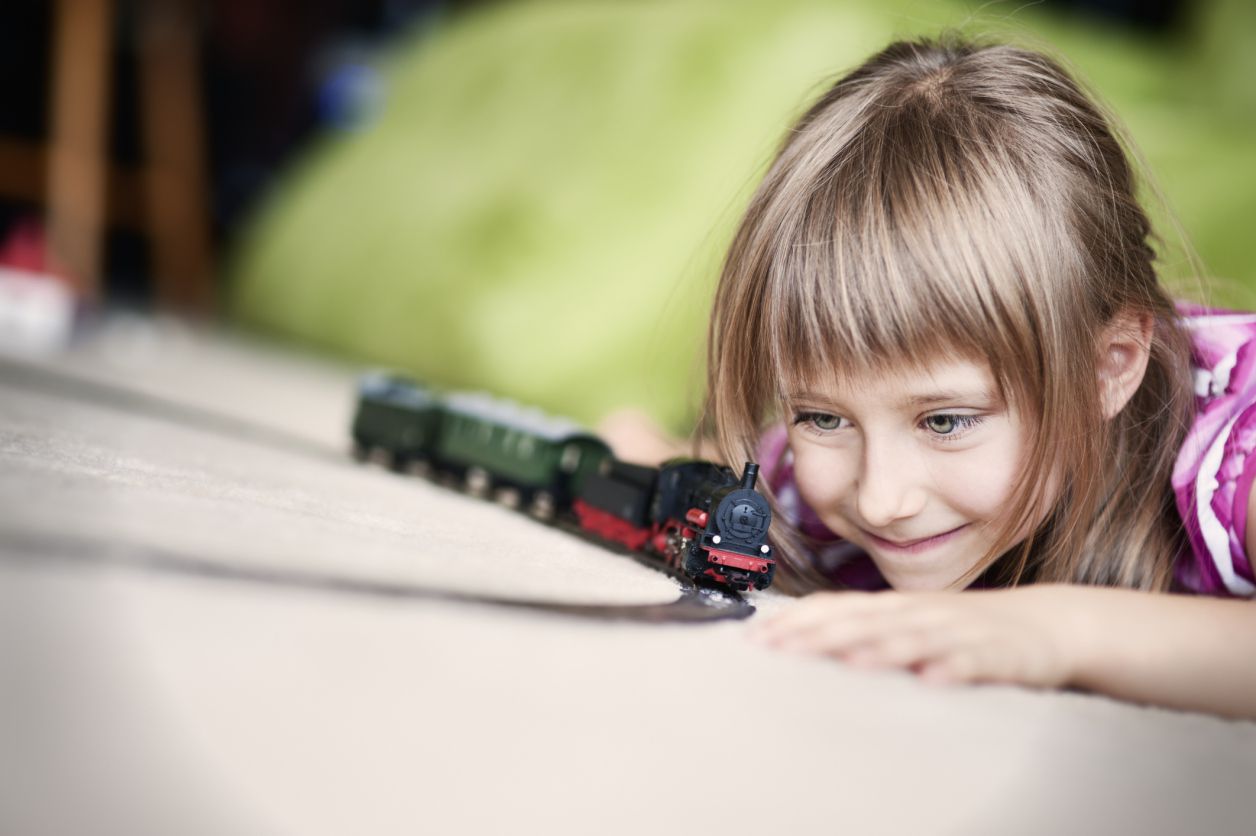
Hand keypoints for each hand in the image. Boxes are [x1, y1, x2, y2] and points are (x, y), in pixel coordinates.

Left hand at [749, 586, 1081, 688]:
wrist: (1045, 624)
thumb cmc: (963, 628)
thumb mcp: (908, 625)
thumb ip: (861, 631)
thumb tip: (801, 642)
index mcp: (894, 607)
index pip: (836, 607)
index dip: (796, 620)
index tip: (757, 638)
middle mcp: (919, 613)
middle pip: (865, 621)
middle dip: (821, 635)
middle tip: (782, 650)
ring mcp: (958, 630)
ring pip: (914, 637)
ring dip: (881, 649)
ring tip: (849, 661)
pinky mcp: (997, 653)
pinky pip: (973, 661)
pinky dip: (953, 668)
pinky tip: (934, 679)